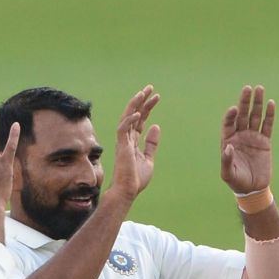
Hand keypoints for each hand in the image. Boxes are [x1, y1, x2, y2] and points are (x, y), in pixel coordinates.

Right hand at [103, 86, 159, 203]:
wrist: (128, 191)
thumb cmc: (136, 178)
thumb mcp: (149, 158)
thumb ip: (151, 143)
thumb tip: (156, 126)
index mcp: (132, 140)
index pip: (140, 119)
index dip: (147, 107)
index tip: (157, 96)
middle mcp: (126, 138)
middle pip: (134, 114)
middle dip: (142, 101)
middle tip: (151, 88)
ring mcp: (123, 141)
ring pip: (127, 117)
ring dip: (135, 104)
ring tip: (143, 93)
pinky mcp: (121, 146)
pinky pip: (123, 129)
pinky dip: (130, 120)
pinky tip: (138, 113)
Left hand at [221, 85, 275, 194]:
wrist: (253, 189)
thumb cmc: (237, 182)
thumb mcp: (228, 174)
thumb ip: (226, 160)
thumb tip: (228, 147)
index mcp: (228, 140)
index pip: (229, 123)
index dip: (231, 115)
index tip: (235, 109)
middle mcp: (240, 135)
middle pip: (242, 114)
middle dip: (245, 101)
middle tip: (247, 88)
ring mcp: (253, 137)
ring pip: (255, 116)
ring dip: (257, 103)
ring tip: (260, 89)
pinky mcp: (265, 141)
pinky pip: (267, 125)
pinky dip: (269, 115)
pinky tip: (271, 104)